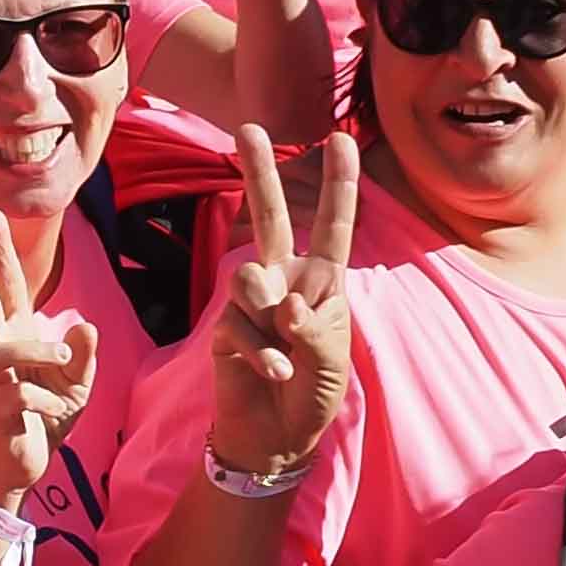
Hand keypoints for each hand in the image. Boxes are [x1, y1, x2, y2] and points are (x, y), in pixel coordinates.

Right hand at [0, 213, 100, 513]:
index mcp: (18, 336)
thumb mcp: (78, 382)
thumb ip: (83, 353)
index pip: (9, 288)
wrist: (27, 462)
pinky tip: (48, 413)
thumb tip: (84, 324)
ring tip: (63, 357)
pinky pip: (22, 395)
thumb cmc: (48, 416)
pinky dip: (44, 403)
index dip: (2, 254)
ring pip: (0, 349)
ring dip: (35, 350)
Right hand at [206, 126, 358, 478]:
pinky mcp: (224, 330)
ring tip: (285, 355)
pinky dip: (260, 354)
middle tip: (247, 127)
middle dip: (258, 172)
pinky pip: (237, 327)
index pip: (332, 227)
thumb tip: (282, 301)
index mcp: (321, 283)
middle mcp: (283, 282)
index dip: (338, 185)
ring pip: (250, 280)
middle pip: (267, 218)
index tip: (341, 139)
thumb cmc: (315, 394)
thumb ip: (313, 327)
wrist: (276, 438)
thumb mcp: (332, 361)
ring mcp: (250, 304)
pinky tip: (275, 374)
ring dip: (268, 317)